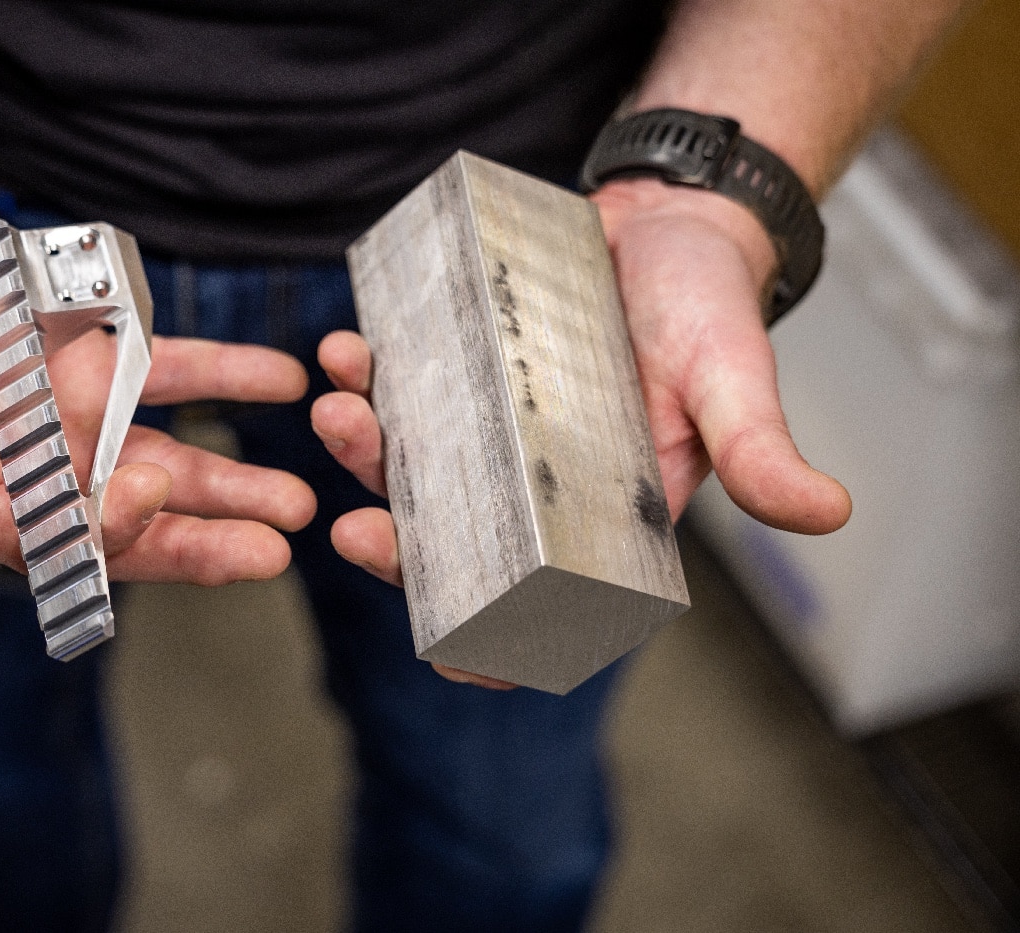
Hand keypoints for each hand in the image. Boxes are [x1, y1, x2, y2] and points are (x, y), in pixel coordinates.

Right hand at [0, 186, 315, 583]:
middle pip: (125, 519)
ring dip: (229, 479)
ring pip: (162, 457)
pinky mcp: (95, 363)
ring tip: (296, 499)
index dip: (102, 527)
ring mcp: (70, 419)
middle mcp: (31, 467)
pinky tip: (282, 381)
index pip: (46, 533)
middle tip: (273, 549)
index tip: (150, 493)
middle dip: (198, 539)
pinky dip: (226, 376)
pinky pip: (171, 375)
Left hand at [311, 178, 851, 687]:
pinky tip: (348, 351)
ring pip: (406, 465)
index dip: (488, 644)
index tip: (438, 654)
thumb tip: (828, 513)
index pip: (535, 601)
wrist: (670, 218)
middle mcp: (531, 480)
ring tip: (340, 408)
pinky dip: (365, 376)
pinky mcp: (458, 366)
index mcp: (597, 513)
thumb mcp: (734, 376)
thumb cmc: (708, 303)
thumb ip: (762, 449)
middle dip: (393, 547)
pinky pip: (397, 389)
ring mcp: (486, 424)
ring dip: (361, 451)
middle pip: (447, 541)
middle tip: (355, 527)